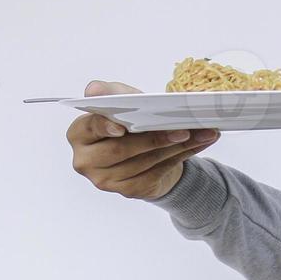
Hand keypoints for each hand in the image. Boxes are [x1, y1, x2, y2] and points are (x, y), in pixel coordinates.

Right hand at [67, 80, 220, 200]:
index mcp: (79, 134)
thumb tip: (93, 89)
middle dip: (153, 138)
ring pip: (145, 162)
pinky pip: (158, 173)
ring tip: (201, 133)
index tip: (122, 127)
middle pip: (121, 150)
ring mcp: (106, 179)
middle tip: (182, 130)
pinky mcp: (128, 190)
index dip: (105, 127)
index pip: (91, 128)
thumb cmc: (129, 122)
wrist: (144, 152)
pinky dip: (182, 156)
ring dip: (176, 147)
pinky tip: (200, 143)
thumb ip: (110, 92)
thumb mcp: (122, 101)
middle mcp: (86, 160)